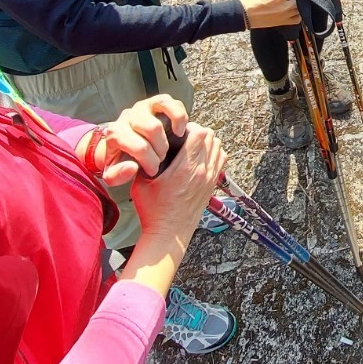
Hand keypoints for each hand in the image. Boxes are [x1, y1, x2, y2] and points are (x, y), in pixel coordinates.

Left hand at [90, 94, 188, 186]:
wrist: (123, 146)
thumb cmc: (121, 160)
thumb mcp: (114, 174)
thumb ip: (117, 175)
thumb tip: (132, 167)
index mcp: (116, 132)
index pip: (139, 147)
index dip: (150, 162)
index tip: (152, 170)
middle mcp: (128, 115)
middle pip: (152, 127)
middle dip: (161, 148)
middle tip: (160, 158)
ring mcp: (143, 106)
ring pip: (162, 107)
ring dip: (172, 128)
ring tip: (170, 144)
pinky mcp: (156, 102)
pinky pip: (172, 102)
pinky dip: (179, 117)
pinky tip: (179, 132)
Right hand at [128, 103, 226, 242]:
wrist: (168, 236)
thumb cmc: (153, 211)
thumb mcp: (141, 183)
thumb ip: (144, 162)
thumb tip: (146, 145)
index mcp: (185, 168)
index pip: (199, 133)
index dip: (188, 127)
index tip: (177, 132)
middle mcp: (202, 172)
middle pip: (211, 137)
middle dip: (197, 132)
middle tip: (183, 138)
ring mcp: (210, 179)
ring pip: (218, 147)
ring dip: (206, 143)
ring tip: (191, 147)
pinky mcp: (212, 185)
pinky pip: (221, 160)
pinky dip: (213, 154)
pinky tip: (199, 159)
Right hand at [239, 0, 299, 27]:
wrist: (244, 14)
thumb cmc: (250, 0)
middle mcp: (284, 6)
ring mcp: (284, 15)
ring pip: (300, 9)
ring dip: (298, 4)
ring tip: (294, 1)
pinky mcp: (282, 22)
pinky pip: (297, 20)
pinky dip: (297, 15)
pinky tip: (293, 11)